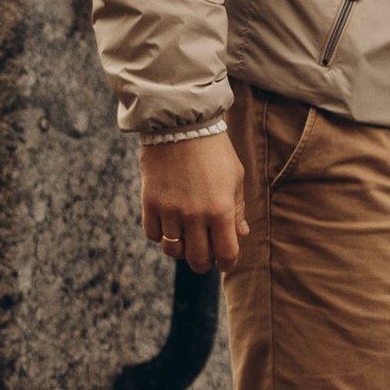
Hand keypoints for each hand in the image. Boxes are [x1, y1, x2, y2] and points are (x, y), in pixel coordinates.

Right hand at [141, 129, 248, 274]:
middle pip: (198, 259)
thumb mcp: (234, 177)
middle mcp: (195, 215)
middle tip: (205, 257)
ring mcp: (170, 211)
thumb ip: (237, 209)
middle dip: (204, 263)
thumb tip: (240, 235)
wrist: (181, 126)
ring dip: (181, 250)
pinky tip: (170, 225)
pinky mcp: (150, 204)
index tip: (225, 261)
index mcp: (221, 210)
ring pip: (173, 250)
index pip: (226, 254)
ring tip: (187, 240)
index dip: (227, 263)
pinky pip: (153, 235)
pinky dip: (161, 235)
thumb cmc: (214, 151)